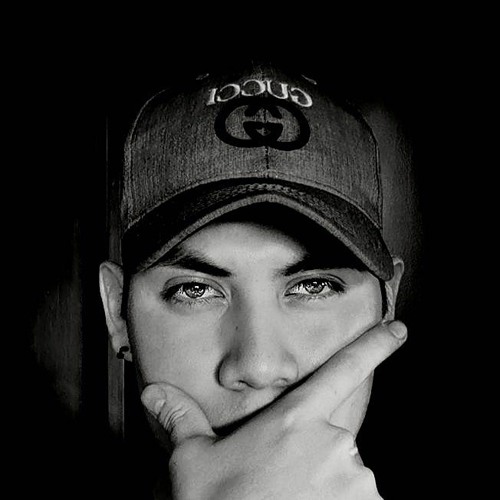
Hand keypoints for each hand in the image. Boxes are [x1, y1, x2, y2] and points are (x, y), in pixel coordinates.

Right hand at [142, 320, 406, 498]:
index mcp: (295, 419)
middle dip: (309, 450)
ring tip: (286, 498)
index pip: (344, 368)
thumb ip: (182, 419)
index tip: (397, 329)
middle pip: (332, 432)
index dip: (375, 345)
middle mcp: (332, 442)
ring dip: (321, 480)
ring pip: (343, 469)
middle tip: (279, 477)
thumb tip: (154, 393)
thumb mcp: (193, 461)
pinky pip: (354, 496)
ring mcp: (354, 478)